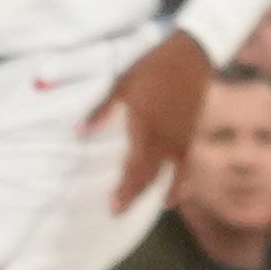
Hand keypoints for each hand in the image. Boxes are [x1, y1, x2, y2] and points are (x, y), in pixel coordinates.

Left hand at [81, 27, 217, 212]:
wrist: (191, 57)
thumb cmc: (153, 68)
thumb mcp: (123, 84)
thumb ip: (102, 110)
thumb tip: (78, 132)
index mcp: (145, 126)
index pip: (134, 166)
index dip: (124, 188)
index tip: (113, 205)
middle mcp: (164, 138)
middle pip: (148, 175)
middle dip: (133, 195)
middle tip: (117, 212)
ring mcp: (179, 138)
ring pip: (166, 174)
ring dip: (152, 192)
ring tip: (140, 207)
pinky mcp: (190, 135)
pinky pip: (185, 167)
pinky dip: (178, 185)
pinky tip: (171, 199)